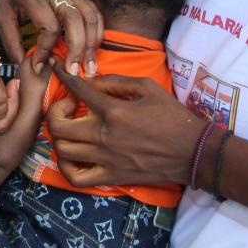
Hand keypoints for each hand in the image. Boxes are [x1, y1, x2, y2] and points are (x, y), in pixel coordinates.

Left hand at [0, 0, 102, 75]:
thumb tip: (21, 63)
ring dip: (91, 44)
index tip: (39, 66)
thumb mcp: (4, 9)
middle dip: (76, 49)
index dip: (45, 50)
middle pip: (74, 22)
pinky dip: (98, 34)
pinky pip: (96, 15)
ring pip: (89, 18)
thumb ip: (10, 37)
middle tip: (73, 72)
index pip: (47, 27)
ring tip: (89, 67)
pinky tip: (94, 50)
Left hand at [46, 64, 205, 187]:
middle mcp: (104, 135)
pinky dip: (66, 168)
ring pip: (62, 150)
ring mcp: (105, 158)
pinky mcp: (111, 176)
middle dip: (55, 111)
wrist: (192, 152)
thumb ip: (116, 82)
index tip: (56, 68)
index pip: (77, 89)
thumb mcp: (148, 87)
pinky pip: (76, 178)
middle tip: (68, 107)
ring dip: (59, 137)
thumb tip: (90, 80)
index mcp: (113, 110)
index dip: (62, 75)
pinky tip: (72, 157)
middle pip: (58, 125)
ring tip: (70, 130)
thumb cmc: (172, 117)